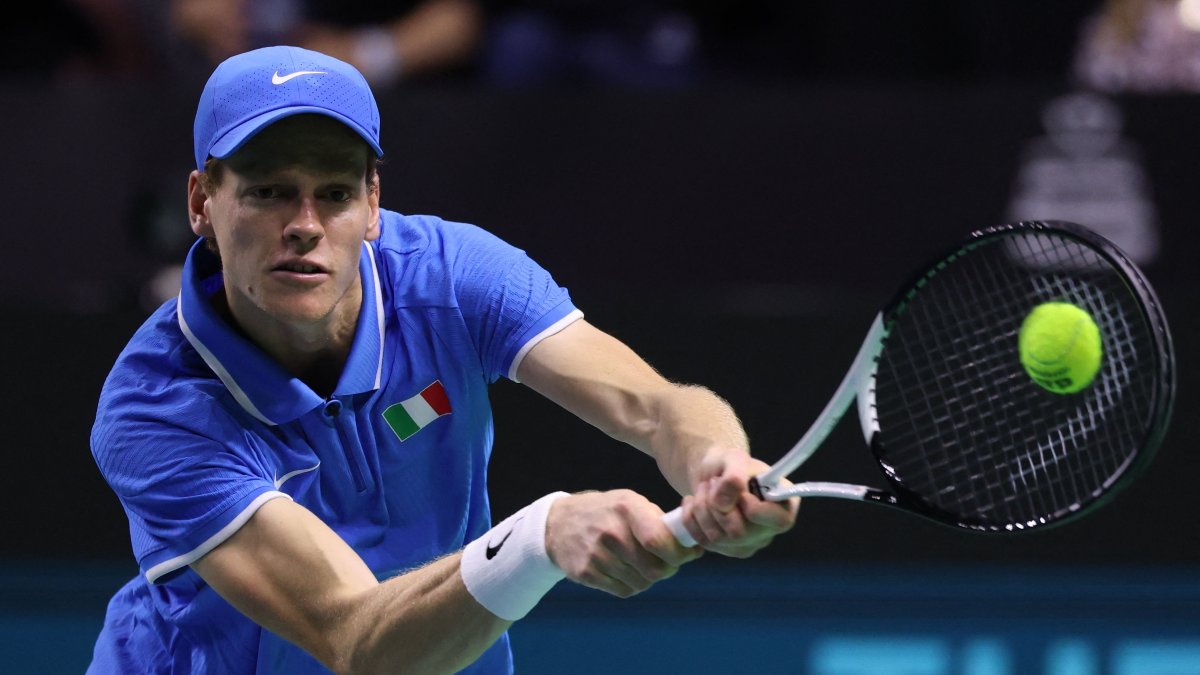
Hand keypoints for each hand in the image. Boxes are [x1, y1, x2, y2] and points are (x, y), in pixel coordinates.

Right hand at [545, 490, 701, 597]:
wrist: (559, 524)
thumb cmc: (606, 512)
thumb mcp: (630, 502)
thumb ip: (658, 520)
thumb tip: (690, 543)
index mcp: (626, 508)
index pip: (659, 541)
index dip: (679, 554)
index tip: (688, 554)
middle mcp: (611, 531)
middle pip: (654, 569)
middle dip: (668, 569)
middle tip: (666, 563)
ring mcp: (596, 554)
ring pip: (642, 583)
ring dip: (649, 578)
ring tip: (641, 564)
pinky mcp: (586, 573)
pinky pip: (624, 591)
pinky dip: (632, 585)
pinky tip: (625, 571)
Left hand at [678, 452, 797, 557]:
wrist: (712, 476)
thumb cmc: (731, 465)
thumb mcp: (734, 458)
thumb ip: (734, 475)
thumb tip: (723, 504)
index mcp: (783, 507)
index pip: (778, 522)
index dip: (754, 508)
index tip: (741, 492)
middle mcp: (768, 531)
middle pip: (739, 533)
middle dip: (717, 504)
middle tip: (713, 482)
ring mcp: (746, 544)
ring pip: (716, 538)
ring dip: (702, 507)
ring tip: (704, 488)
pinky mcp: (724, 549)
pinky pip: (701, 540)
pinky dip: (690, 517)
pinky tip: (693, 502)